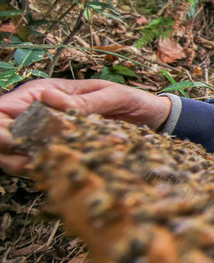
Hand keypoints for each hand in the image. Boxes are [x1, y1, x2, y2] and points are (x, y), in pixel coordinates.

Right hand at [0, 78, 171, 173]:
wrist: (150, 117)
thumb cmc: (131, 100)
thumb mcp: (112, 96)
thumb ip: (83, 101)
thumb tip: (49, 100)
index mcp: (45, 92)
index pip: (4, 107)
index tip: (9, 140)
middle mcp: (38, 111)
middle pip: (2, 131)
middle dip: (5, 147)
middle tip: (24, 160)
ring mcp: (46, 131)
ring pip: (13, 150)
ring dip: (16, 161)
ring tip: (36, 167)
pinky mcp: (57, 148)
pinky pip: (35, 160)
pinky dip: (35, 168)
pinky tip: (47, 171)